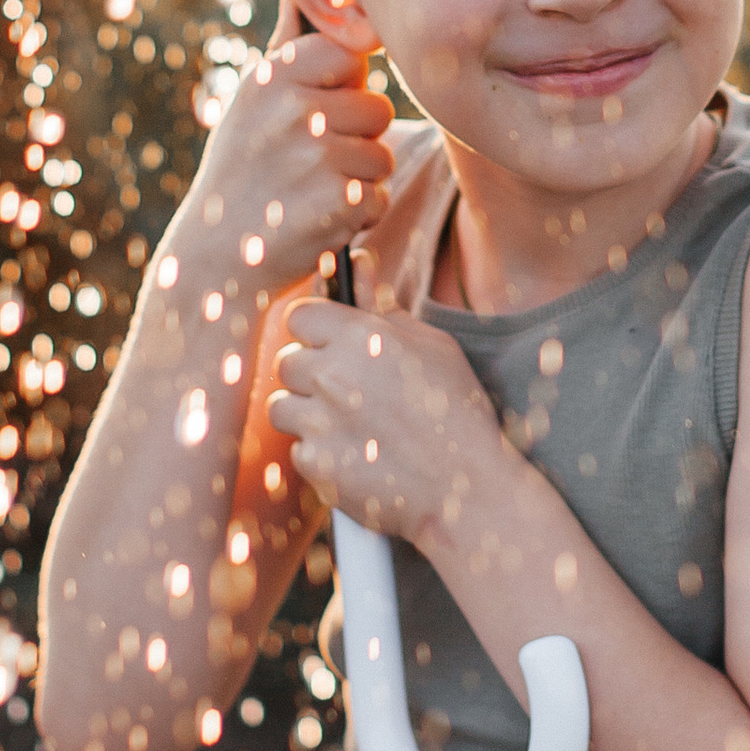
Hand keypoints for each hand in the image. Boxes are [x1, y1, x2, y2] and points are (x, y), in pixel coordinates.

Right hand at [187, 0, 394, 293]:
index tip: (313, 113)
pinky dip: (356, 216)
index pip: (352, 53)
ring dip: (357, 180)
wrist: (213, 257)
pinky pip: (377, 197)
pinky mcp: (338, 203)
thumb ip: (287, 49)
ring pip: (381, 155)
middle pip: (377, 108)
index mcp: (274, 75)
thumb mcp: (252, 103)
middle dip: (355, 139)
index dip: (342, 89)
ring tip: (308, 192)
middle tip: (308, 163)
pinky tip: (316, 220)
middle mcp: (295, 108)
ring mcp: (317, 156)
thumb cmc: (243, 171)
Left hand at [266, 267, 504, 552]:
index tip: (330, 343)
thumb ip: (383, 304)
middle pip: (286, 360)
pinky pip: (298, 450)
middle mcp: (333, 377)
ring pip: (282, 406)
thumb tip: (358, 260)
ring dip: (307, 413)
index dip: (315, 329)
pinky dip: (320, 453)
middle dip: (312, 373)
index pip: (299, 314)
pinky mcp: (316, 466)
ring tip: (351, 425)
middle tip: (350, 391)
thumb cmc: (456, 411)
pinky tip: (357, 456)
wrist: (468, 490)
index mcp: (360, 338)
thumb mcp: (431, 345)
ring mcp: (320, 424)